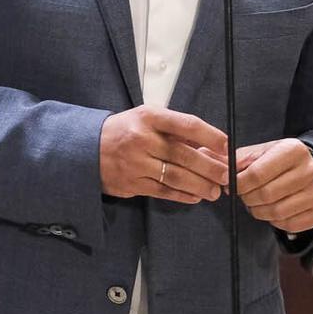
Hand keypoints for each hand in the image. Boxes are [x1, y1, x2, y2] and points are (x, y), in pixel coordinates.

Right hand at [99, 106, 227, 203]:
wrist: (85, 147)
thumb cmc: (123, 131)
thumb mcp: (146, 118)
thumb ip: (175, 129)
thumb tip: (210, 145)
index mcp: (148, 117)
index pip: (187, 125)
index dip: (210, 136)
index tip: (227, 145)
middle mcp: (142, 138)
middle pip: (184, 154)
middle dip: (210, 167)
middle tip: (227, 174)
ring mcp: (135, 162)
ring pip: (175, 176)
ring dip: (200, 185)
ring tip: (215, 190)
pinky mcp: (131, 183)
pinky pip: (163, 191)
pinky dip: (182, 195)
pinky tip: (195, 196)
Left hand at [235, 139, 312, 234]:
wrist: (307, 170)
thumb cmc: (275, 161)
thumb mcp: (257, 153)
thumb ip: (236, 159)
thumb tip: (217, 166)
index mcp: (293, 150)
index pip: (257, 174)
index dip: (238, 184)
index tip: (231, 186)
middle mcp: (311, 170)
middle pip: (267, 195)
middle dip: (248, 199)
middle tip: (244, 196)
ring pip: (278, 212)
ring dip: (259, 212)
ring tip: (256, 204)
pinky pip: (290, 224)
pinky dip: (275, 222)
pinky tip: (273, 211)